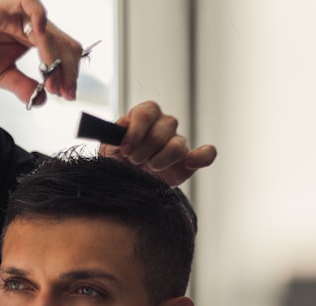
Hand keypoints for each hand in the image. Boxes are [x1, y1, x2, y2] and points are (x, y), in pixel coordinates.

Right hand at [0, 0, 82, 105]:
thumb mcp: (1, 75)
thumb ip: (22, 86)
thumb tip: (40, 101)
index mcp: (34, 39)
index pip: (63, 55)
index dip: (68, 75)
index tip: (66, 95)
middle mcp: (33, 25)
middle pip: (66, 45)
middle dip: (68, 71)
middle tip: (64, 92)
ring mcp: (24, 13)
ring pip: (53, 33)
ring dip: (55, 59)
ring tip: (51, 80)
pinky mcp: (10, 3)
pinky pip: (33, 8)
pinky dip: (41, 22)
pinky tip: (42, 40)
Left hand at [98, 101, 217, 185]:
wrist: (126, 182)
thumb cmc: (117, 161)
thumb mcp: (108, 147)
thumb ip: (114, 135)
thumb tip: (124, 123)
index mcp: (145, 114)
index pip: (146, 113)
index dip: (135, 132)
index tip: (125, 150)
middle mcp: (164, 124)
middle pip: (163, 128)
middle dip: (145, 149)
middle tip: (134, 161)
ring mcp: (178, 141)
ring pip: (178, 144)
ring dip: (161, 159)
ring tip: (149, 168)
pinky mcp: (188, 161)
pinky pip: (207, 154)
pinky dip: (202, 157)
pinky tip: (189, 163)